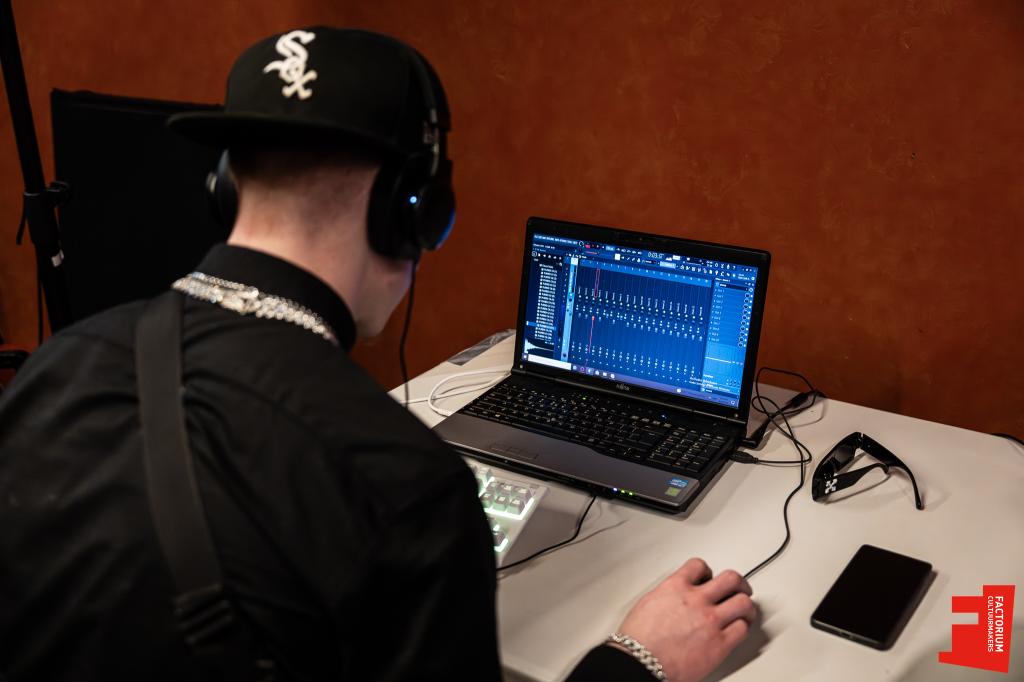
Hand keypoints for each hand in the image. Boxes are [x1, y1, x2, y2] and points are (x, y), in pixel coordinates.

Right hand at [615, 558, 755, 681]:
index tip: (709, 577)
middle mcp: (696, 600)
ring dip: (745, 606)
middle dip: (738, 583)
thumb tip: (675, 598)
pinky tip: (738, 629)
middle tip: (739, 588)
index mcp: (675, 587)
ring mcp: (710, 621)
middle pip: (730, 579)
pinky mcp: (720, 644)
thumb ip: (669, 596)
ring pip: (743, 603)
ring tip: (744, 610)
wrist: (640, 663)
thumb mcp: (648, 603)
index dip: (707, 571)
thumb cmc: (638, 640)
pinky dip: (743, 627)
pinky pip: (742, 629)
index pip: (699, 566)